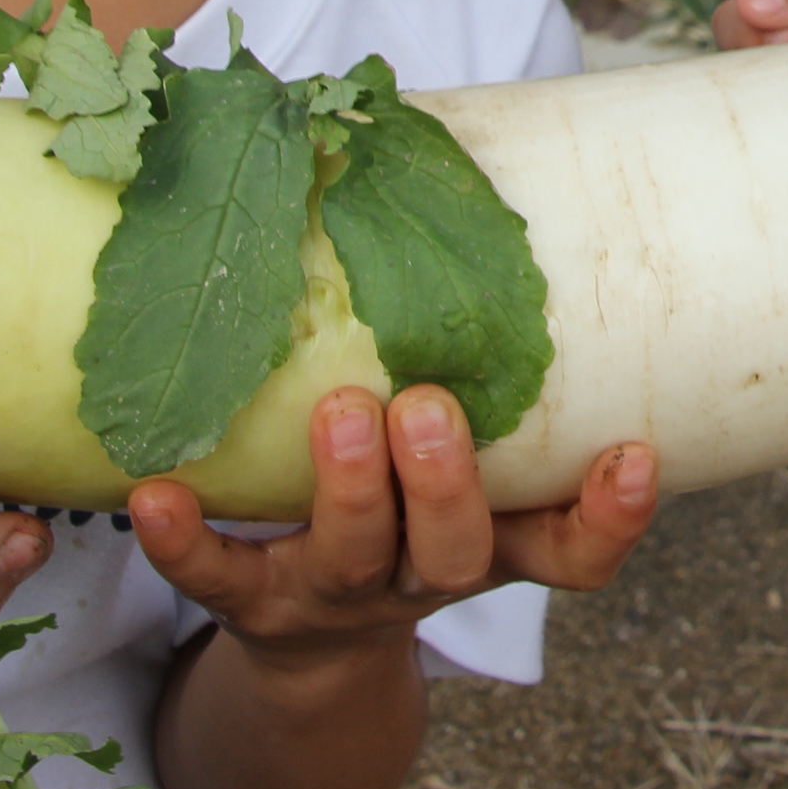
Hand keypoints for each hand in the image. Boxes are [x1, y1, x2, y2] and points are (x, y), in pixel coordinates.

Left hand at [125, 385, 654, 661]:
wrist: (310, 634)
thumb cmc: (400, 497)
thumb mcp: (458, 450)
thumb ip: (470, 346)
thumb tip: (423, 154)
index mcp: (492, 539)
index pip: (572, 551)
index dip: (610, 516)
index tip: (633, 454)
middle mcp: (424, 572)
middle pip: (453, 550)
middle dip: (445, 481)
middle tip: (426, 406)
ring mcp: (337, 592)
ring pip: (354, 555)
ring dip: (348, 489)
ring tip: (338, 412)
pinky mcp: (250, 602)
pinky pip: (214, 578)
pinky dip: (185, 542)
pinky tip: (155, 497)